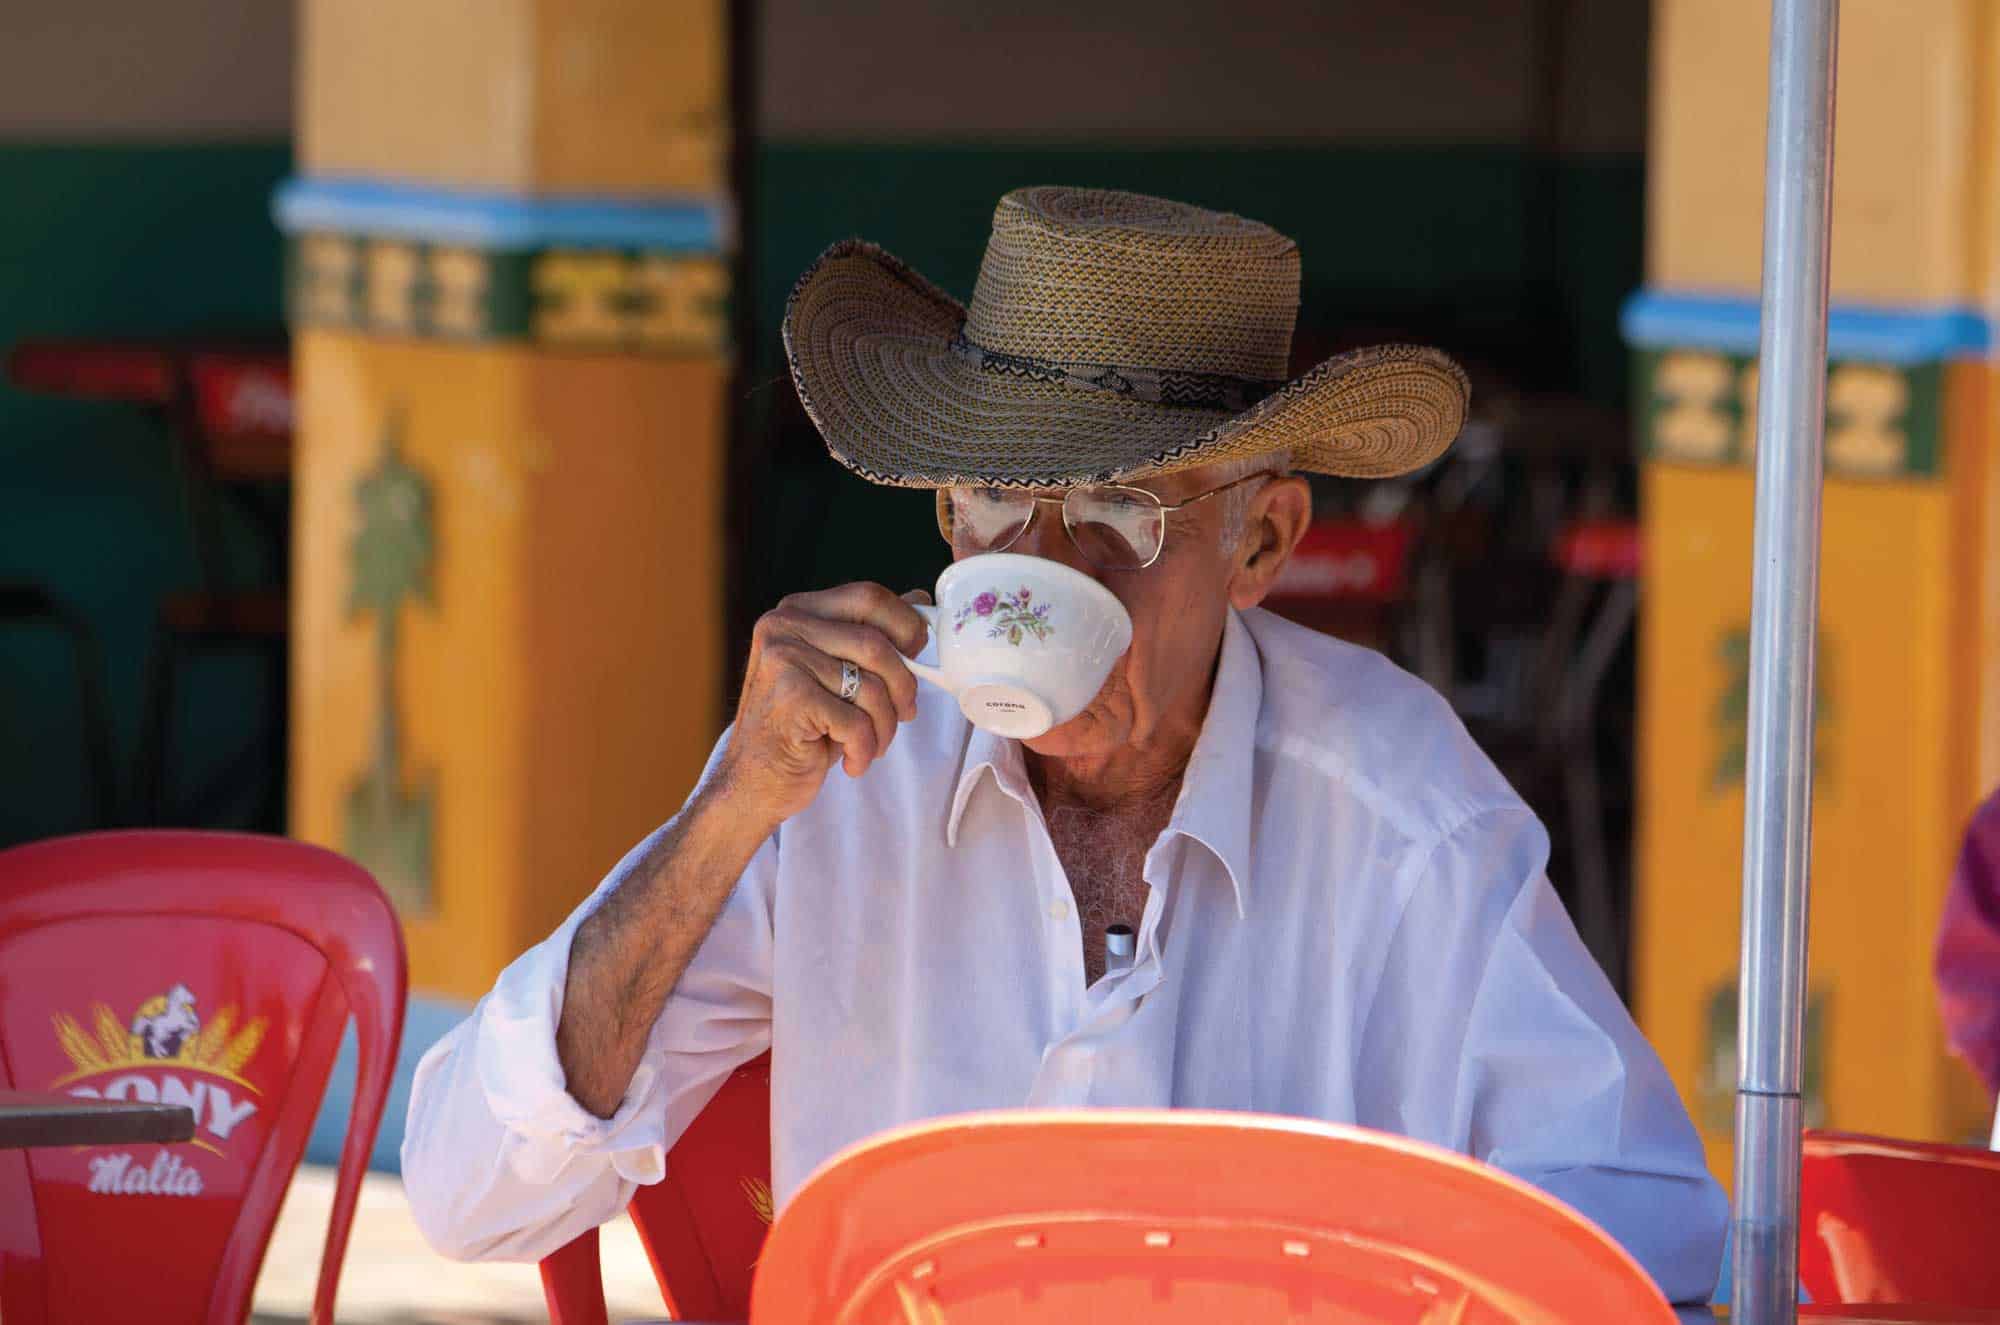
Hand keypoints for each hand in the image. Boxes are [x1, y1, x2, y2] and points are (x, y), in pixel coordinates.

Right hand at [712, 582, 930, 828]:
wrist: (753, 781)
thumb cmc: (801, 726)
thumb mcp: (835, 672)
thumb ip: (869, 634)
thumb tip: (919, 602)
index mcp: (797, 611)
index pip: (869, 597)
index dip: (906, 625)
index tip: (916, 656)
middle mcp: (784, 627)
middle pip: (877, 644)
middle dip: (903, 686)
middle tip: (904, 712)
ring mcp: (783, 661)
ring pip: (871, 688)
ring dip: (885, 726)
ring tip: (872, 744)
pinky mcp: (790, 699)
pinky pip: (857, 722)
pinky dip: (865, 750)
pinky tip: (851, 761)